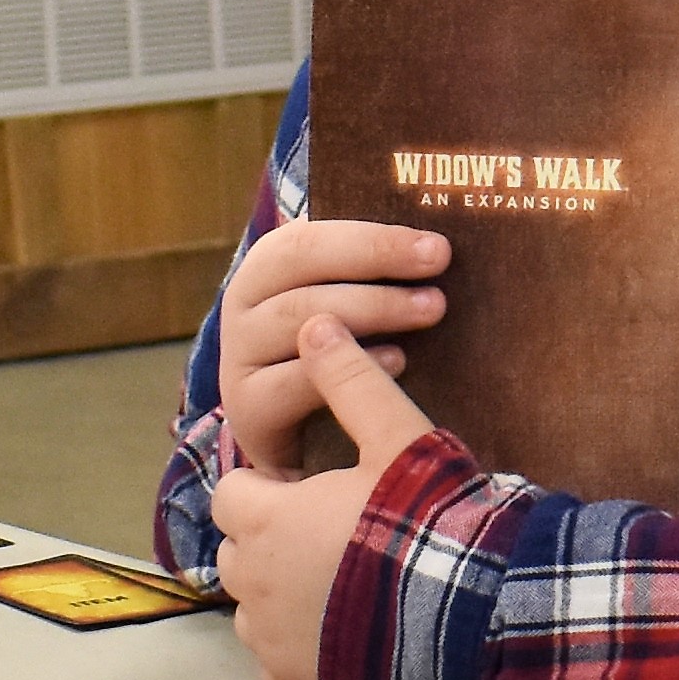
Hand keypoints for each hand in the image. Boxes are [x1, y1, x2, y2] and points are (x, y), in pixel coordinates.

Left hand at [208, 316, 439, 679]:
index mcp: (266, 519)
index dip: (271, 488)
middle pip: (240, 550)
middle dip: (272, 540)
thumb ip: (350, 381)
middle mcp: (253, 583)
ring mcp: (272, 640)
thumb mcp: (398, 439)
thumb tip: (313, 323)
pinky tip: (351, 632)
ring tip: (347, 583)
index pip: (235, 492)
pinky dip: (304, 648)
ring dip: (285, 594)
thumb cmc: (432, 521)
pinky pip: (280, 661)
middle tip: (336, 535)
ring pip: (255, 608)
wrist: (475, 615)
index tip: (315, 491)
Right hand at [211, 216, 445, 475]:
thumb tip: (437, 244)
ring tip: (431, 309)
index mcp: (267, 266)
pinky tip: (398, 360)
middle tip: (439, 265)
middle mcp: (242, 305)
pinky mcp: (248, 408)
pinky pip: (293, 384)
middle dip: (376, 259)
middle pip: (302, 267)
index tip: (437, 246)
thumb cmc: (337, 355)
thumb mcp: (348, 303)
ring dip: (372, 308)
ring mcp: (239, 357)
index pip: (309, 237)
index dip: (373, 238)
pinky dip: (346, 371)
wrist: (296, 442)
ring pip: (301, 319)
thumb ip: (376, 272)